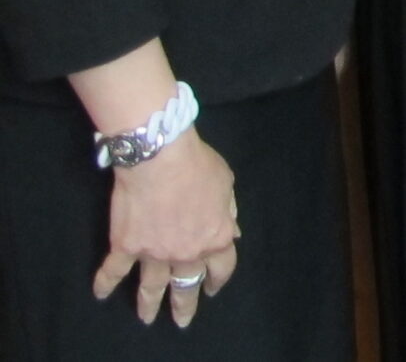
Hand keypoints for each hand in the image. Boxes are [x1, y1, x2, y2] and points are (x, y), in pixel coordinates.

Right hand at [94, 130, 238, 327]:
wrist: (160, 159)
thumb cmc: (198, 166)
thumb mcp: (227, 184)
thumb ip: (228, 212)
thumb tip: (232, 231)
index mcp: (215, 237)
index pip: (222, 267)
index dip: (218, 279)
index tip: (213, 287)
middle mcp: (186, 252)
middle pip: (187, 283)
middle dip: (185, 303)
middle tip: (183, 319)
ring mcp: (154, 252)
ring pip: (152, 286)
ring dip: (149, 305)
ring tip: (147, 319)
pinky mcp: (126, 246)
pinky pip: (114, 270)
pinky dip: (105, 283)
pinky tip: (100, 294)